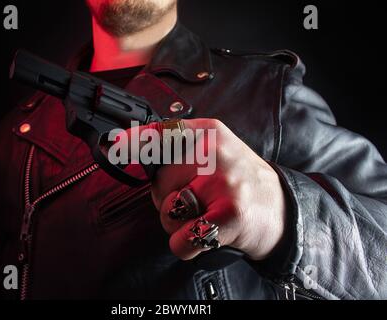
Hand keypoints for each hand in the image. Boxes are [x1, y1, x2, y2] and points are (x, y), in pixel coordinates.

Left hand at [119, 119, 287, 260]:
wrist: (282, 209)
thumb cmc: (241, 182)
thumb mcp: (216, 149)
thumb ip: (179, 147)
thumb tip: (132, 147)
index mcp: (209, 132)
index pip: (161, 133)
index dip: (134, 142)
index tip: (113, 146)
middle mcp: (215, 152)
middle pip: (158, 182)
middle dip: (167, 198)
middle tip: (197, 198)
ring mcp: (223, 182)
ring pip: (167, 211)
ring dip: (178, 222)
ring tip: (206, 214)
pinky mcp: (229, 214)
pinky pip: (182, 238)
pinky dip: (187, 244)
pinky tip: (207, 233)